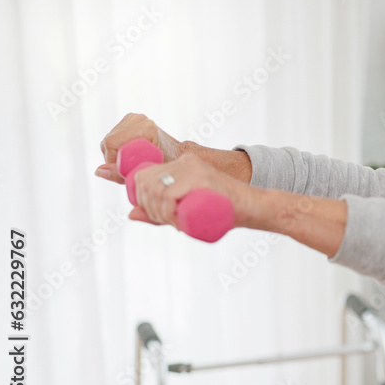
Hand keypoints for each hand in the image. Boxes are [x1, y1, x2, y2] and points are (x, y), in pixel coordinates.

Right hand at [96, 113, 182, 183]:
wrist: (175, 153)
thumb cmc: (164, 164)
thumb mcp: (142, 171)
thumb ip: (118, 173)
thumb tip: (98, 171)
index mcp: (145, 128)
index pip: (111, 144)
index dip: (113, 161)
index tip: (123, 170)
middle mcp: (139, 119)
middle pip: (108, 141)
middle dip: (114, 158)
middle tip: (127, 166)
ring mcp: (134, 117)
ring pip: (109, 140)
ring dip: (115, 154)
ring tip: (130, 160)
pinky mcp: (130, 119)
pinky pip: (112, 137)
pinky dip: (117, 148)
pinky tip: (129, 152)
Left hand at [130, 152, 251, 229]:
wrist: (254, 208)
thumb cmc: (224, 211)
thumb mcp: (186, 210)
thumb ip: (160, 212)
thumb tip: (130, 215)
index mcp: (180, 164)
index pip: (143, 175)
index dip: (140, 197)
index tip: (155, 214)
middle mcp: (184, 161)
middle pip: (145, 182)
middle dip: (148, 207)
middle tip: (167, 222)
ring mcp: (193, 168)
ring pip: (155, 189)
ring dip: (158, 212)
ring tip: (175, 223)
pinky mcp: (200, 177)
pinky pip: (169, 194)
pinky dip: (167, 212)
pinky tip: (178, 221)